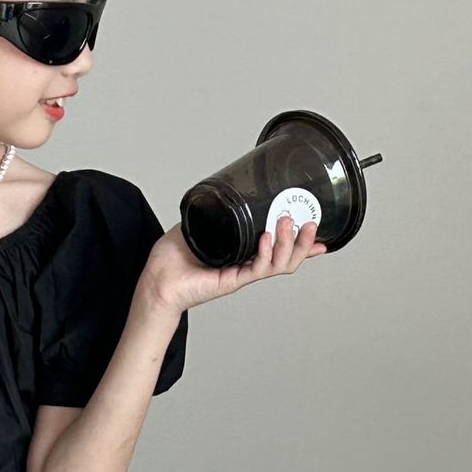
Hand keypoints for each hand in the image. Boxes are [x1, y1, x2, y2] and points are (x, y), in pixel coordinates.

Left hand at [142, 213, 327, 314]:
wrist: (157, 281)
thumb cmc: (172, 259)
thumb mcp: (198, 224)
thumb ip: (213, 211)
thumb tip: (224, 190)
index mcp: (242, 254)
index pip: (278, 248)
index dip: (300, 242)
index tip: (315, 229)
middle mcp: (246, 266)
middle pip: (287, 259)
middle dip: (304, 242)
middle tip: (310, 223)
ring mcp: (240, 274)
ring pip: (278, 264)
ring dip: (289, 244)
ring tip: (290, 224)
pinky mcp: (231, 280)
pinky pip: (256, 269)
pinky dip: (265, 252)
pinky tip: (265, 237)